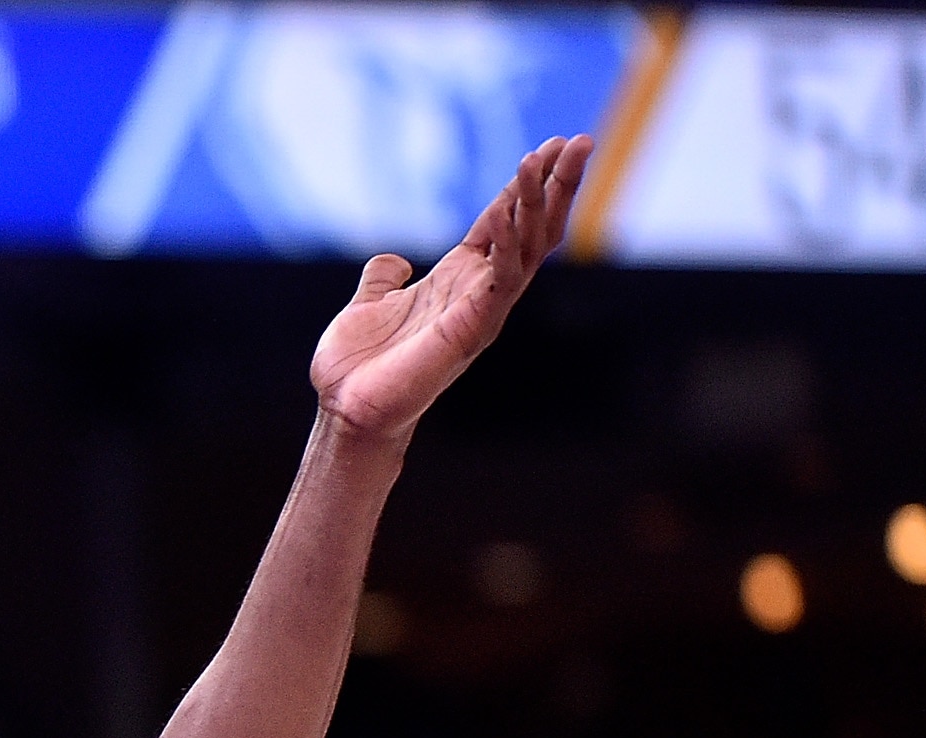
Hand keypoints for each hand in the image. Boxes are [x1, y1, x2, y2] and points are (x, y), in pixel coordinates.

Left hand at [309, 135, 591, 441]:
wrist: (346, 410)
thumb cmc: (357, 369)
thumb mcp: (368, 306)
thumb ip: (382, 279)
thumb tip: (391, 262)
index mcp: (457, 281)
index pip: (503, 223)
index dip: (524, 186)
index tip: (549, 146)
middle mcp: (478, 292)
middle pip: (532, 229)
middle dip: (557, 184)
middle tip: (580, 140)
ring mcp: (481, 310)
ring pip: (528, 247)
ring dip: (540, 200)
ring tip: (550, 157)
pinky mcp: (473, 327)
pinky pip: (500, 277)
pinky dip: (506, 241)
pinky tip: (509, 208)